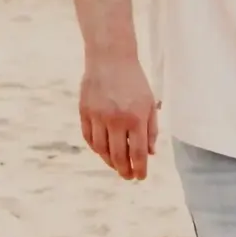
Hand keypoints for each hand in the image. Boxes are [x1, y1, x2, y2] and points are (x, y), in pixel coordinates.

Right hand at [79, 54, 158, 180]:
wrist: (110, 58)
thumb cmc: (134, 81)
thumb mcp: (149, 103)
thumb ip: (151, 129)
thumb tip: (150, 154)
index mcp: (135, 118)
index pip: (137, 153)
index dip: (139, 169)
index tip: (140, 177)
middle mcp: (115, 120)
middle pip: (118, 155)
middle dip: (124, 170)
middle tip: (128, 177)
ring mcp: (97, 116)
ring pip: (101, 150)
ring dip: (109, 162)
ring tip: (116, 166)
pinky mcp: (84, 112)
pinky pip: (89, 137)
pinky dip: (96, 148)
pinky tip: (103, 152)